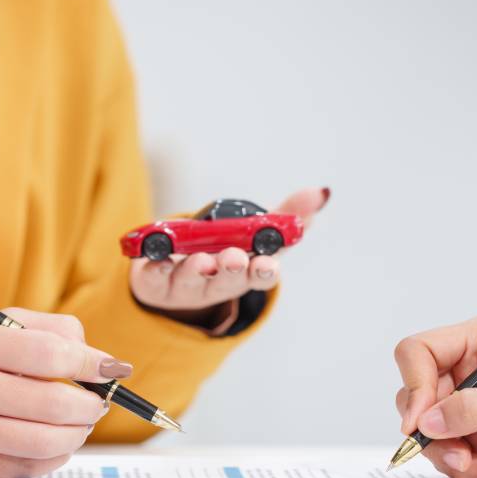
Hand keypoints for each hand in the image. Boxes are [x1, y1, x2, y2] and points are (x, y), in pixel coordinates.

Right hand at [0, 309, 132, 477]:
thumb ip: (51, 331)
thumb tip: (101, 361)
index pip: (49, 356)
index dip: (90, 364)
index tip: (112, 369)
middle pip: (52, 405)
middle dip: (90, 406)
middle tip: (98, 402)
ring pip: (44, 443)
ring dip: (77, 434)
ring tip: (81, 422)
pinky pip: (26, 468)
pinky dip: (54, 457)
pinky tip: (58, 442)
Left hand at [128, 187, 328, 325]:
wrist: (172, 278)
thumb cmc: (223, 252)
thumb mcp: (256, 234)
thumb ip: (288, 214)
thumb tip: (321, 192)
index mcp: (245, 272)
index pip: (260, 275)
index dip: (264, 271)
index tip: (268, 265)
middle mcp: (218, 282)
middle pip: (228, 280)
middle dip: (233, 270)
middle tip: (236, 259)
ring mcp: (187, 285)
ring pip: (193, 280)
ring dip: (198, 271)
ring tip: (202, 261)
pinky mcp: (156, 281)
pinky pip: (154, 275)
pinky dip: (156, 266)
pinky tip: (158, 257)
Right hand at [394, 316, 476, 477]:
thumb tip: (430, 421)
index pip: (419, 351)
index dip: (414, 384)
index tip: (421, 420)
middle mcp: (469, 371)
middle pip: (415, 397)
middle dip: (433, 431)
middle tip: (459, 452)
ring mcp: (470, 407)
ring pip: (428, 432)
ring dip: (452, 456)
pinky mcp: (476, 438)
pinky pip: (448, 456)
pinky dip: (467, 469)